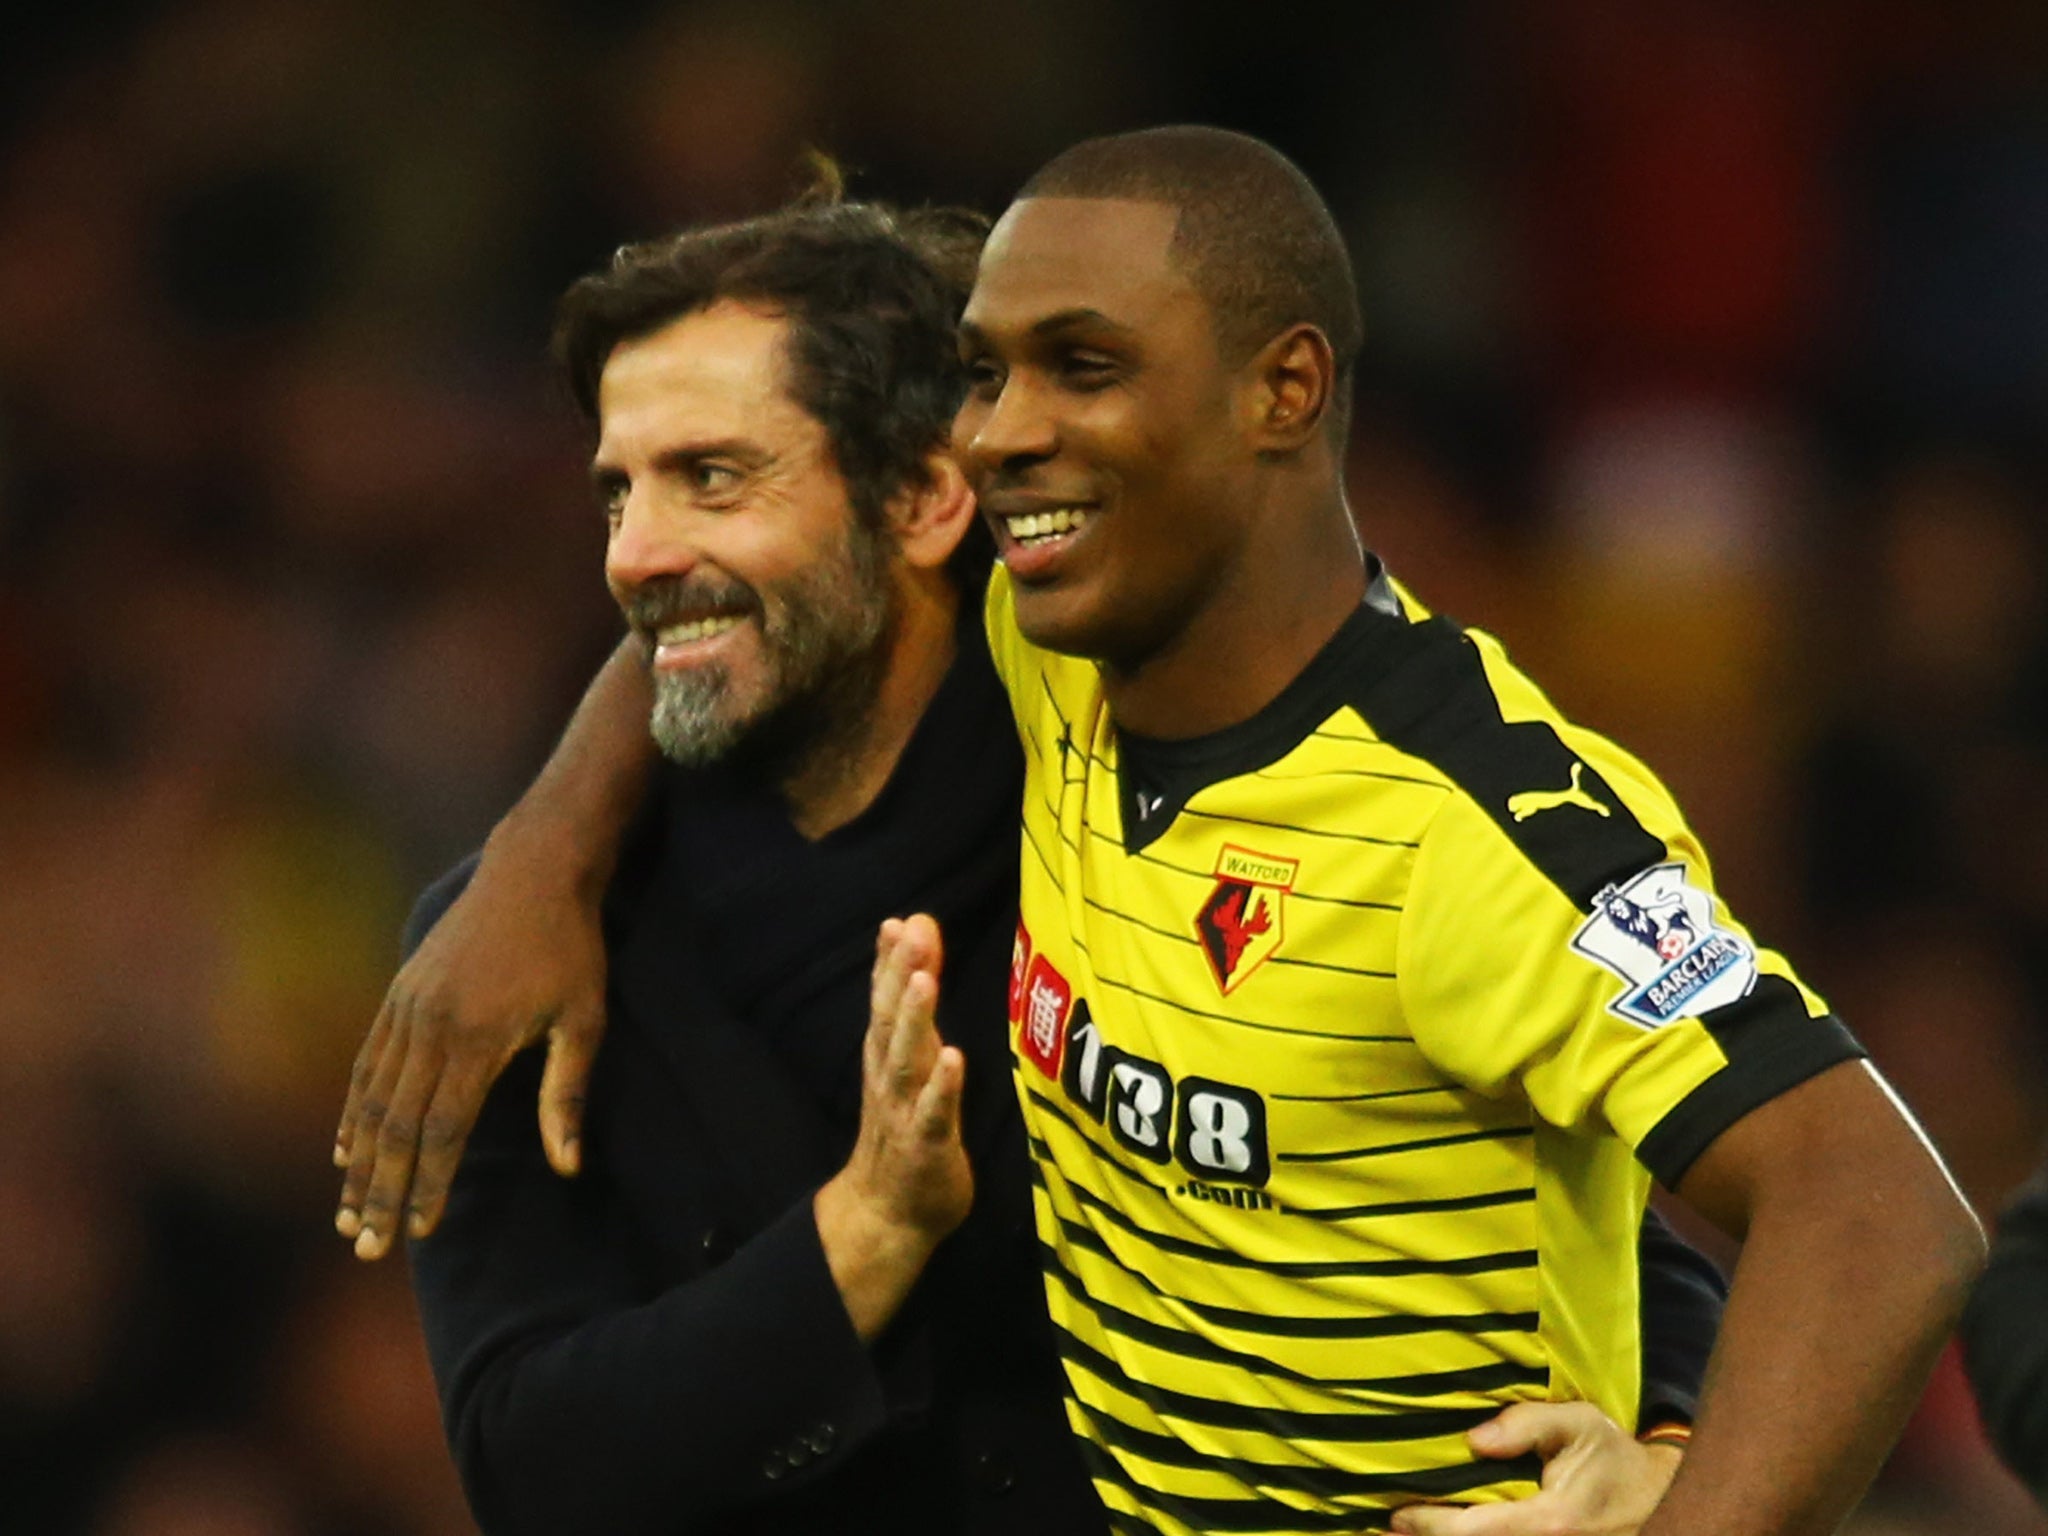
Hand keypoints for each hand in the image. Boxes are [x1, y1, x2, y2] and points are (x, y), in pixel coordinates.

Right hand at [333, 832, 608, 1259]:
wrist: (533, 870)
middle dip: (381, 1191)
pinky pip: (366, 1063)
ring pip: (372, 1101)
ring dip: (359, 1161)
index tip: (419, 1233)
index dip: (428, 1186)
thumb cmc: (571, 948)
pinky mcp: (399, 994)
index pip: (442, 1132)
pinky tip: (344, 1149)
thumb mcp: (586, 1018)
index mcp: (476, 1040)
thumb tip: (568, 1166)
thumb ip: (568, 1094)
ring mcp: (407, 1008)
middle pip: (397, 1127)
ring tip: (348, 1212)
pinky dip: (352, 1111)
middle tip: (367, 1245)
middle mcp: (430, 1028)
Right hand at [813, 914, 973, 1338]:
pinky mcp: (926, 1146)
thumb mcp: (910, 1066)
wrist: (886, 1215)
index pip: (885, 1001)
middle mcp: (890, 1078)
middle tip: (911, 932)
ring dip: (913, 1019)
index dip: (892, 960)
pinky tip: (955, 1058)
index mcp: (886, 1057)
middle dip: (901, 974)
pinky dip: (942, 1086)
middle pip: (891, 1020)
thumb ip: (913, 1014)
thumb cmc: (905, 1131)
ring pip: (906, 1059)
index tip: (902, 920)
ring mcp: (904, 1112)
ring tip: (923, 981)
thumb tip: (915, 954)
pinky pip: (934, 1113)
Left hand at [1391, 1403, 1682, 1535]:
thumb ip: (1527, 1424)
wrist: (1664, 1499)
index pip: (1475, 1529)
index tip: (1396, 1514)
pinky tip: (1448, 1535)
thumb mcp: (1578, 1424)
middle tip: (1386, 1533)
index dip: (1431, 1526)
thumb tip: (1475, 1439)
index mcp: (1551, 1521)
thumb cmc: (1613, 1457)